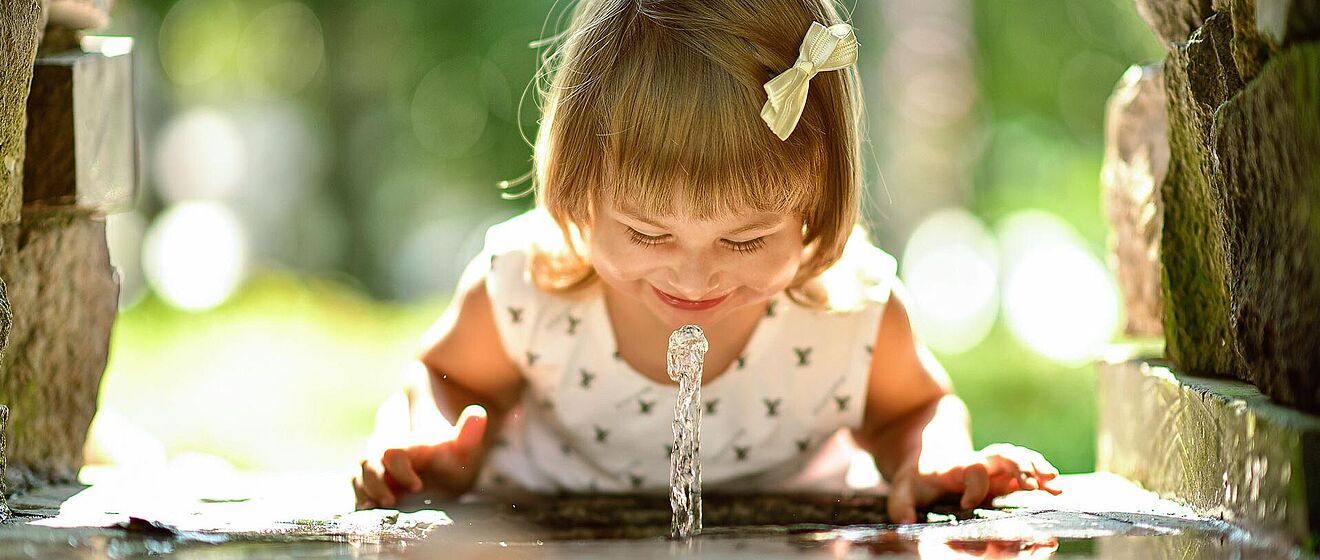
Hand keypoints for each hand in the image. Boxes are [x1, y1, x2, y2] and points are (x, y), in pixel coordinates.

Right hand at [353, 404, 487, 508]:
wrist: (442, 468)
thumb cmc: (451, 459)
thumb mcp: (463, 448)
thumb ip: (469, 433)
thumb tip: (479, 413)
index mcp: (406, 445)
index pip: (393, 452)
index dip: (400, 470)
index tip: (417, 487)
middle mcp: (385, 453)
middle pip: (368, 462)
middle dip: (375, 483)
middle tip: (391, 502)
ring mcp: (375, 469)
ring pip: (358, 476)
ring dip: (364, 493)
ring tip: (374, 510)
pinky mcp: (369, 485)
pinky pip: (357, 490)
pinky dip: (359, 501)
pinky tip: (369, 514)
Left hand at [886, 443, 1060, 523]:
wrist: (928, 451)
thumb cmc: (916, 476)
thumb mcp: (901, 489)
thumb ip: (901, 506)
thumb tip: (903, 526)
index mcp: (954, 466)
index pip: (971, 469)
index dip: (974, 485)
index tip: (968, 503)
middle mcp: (977, 461)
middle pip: (1001, 455)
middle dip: (1019, 467)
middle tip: (1034, 484)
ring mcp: (992, 466)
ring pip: (1017, 458)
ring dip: (1036, 467)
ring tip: (1055, 483)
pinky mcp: (1002, 473)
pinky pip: (1025, 469)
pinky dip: (1041, 475)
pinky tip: (1056, 488)